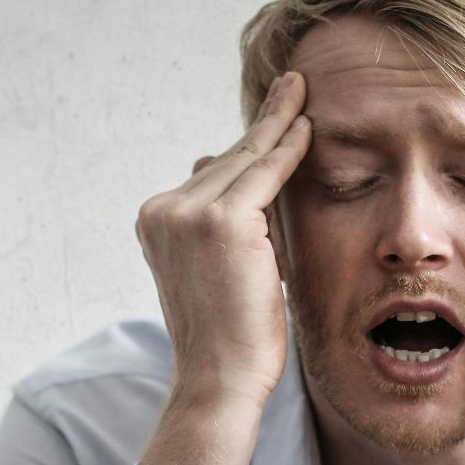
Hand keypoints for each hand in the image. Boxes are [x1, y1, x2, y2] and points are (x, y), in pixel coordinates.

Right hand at [135, 71, 311, 406]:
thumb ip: (226, 225)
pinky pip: (264, 175)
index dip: (244, 147)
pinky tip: (307, 126)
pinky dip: (288, 150)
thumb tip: (232, 175)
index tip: (270, 115)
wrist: (219, 379)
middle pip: (226, 161)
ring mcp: (187, 214)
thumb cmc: (229, 337)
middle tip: (291, 86)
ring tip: (299, 89)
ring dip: (277, 126)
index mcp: (156, 221)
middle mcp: (163, 210)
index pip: (210, 175)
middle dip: (262, 127)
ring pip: (244, 163)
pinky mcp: (221, 222)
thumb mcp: (219, 271)